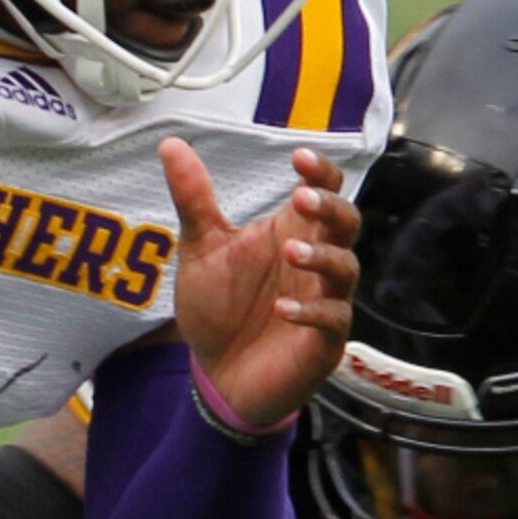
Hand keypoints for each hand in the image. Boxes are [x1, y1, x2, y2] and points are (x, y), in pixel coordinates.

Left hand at [162, 139, 358, 427]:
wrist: (217, 375)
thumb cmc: (219, 308)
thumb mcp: (200, 250)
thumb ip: (192, 200)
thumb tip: (170, 144)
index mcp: (291, 231)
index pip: (322, 190)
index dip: (321, 172)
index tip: (299, 157)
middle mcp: (315, 261)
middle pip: (347, 221)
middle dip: (330, 206)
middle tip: (302, 198)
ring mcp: (324, 300)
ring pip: (346, 268)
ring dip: (322, 256)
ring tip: (291, 251)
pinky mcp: (323, 341)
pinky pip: (332, 320)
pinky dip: (310, 312)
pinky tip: (282, 308)